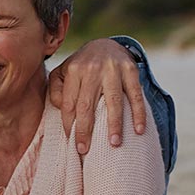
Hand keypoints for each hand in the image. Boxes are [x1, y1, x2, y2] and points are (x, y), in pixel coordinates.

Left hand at [48, 38, 147, 154]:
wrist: (106, 45)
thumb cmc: (81, 67)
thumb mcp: (62, 72)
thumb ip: (55, 89)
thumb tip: (59, 108)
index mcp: (73, 70)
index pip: (69, 102)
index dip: (69, 123)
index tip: (71, 142)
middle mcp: (92, 69)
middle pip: (87, 104)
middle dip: (85, 129)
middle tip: (84, 149)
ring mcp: (113, 69)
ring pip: (112, 101)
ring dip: (114, 124)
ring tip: (113, 143)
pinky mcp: (131, 70)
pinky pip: (135, 95)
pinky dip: (138, 113)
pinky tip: (139, 130)